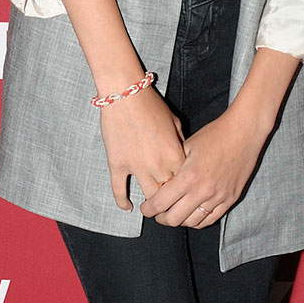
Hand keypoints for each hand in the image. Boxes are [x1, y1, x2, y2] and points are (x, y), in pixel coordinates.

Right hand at [99, 86, 186, 211]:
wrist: (124, 94)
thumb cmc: (151, 104)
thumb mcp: (174, 122)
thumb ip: (180, 142)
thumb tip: (181, 156)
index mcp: (175, 155)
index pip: (185, 181)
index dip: (185, 188)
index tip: (185, 193)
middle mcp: (158, 165)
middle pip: (169, 194)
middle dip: (171, 201)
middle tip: (171, 205)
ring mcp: (136, 167)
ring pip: (148, 197)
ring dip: (151, 205)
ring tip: (152, 208)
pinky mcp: (118, 164)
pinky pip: (119, 189)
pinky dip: (122, 201)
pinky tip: (127, 207)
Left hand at [139, 107, 266, 227]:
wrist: (244, 132)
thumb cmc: (216, 135)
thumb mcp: (187, 146)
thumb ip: (174, 167)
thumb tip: (161, 181)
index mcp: (189, 177)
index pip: (161, 203)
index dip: (149, 209)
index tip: (146, 208)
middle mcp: (203, 191)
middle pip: (174, 219)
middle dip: (161, 218)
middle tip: (158, 213)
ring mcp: (218, 197)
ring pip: (192, 223)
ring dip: (180, 221)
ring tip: (174, 214)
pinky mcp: (230, 199)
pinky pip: (210, 219)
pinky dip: (198, 220)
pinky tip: (192, 214)